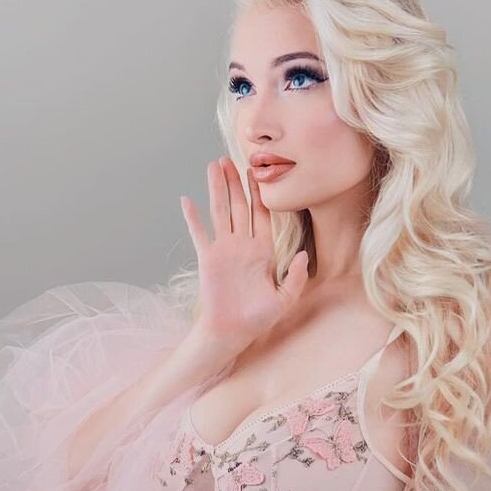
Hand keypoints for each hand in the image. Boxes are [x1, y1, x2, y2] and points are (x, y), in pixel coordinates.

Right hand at [180, 157, 309, 350]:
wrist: (232, 332)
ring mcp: (224, 250)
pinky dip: (192, 218)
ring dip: (218, 188)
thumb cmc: (258, 319)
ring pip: (221, 211)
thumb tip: (304, 255)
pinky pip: (199, 234)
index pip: (262, 214)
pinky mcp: (208, 259)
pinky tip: (187, 200)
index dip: (259, 192)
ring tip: (214, 166)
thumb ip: (296, 277)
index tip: (257, 172)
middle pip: (240, 206)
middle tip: (231, 158)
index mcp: (263, 251)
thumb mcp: (285, 299)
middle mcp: (243, 245)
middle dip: (236, 181)